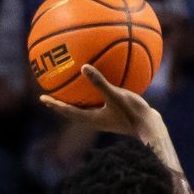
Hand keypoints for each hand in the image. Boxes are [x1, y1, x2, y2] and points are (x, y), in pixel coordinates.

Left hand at [40, 64, 159, 139]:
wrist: (151, 126)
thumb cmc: (133, 113)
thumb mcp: (116, 95)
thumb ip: (100, 83)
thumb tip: (83, 66)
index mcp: (91, 118)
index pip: (67, 111)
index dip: (54, 104)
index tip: (42, 98)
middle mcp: (96, 120)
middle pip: (73, 112)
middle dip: (62, 104)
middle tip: (51, 96)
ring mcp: (106, 119)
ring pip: (86, 110)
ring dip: (77, 102)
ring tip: (73, 92)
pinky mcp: (116, 116)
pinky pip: (100, 106)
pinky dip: (95, 97)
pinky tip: (104, 87)